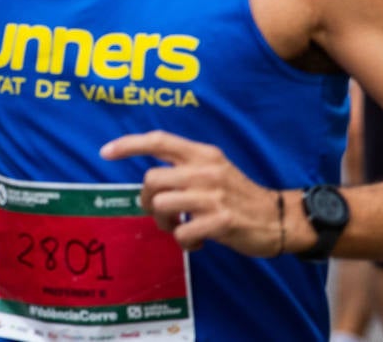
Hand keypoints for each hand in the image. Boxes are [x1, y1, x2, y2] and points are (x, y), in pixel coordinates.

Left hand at [101, 131, 282, 256]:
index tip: (105, 152)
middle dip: (148, 201)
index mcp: (205, 154)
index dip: (129, 144)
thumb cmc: (239, 196)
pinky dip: (184, 243)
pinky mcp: (220, 220)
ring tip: (180, 228)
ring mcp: (214, 195)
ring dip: (164, 223)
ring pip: (160, 205)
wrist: (277, 217)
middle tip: (164, 214)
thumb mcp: (216, 171)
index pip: (161, 140)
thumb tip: (151, 181)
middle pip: (151, 179)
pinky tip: (197, 242)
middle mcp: (207, 170)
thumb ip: (187, 169)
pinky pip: (181, 233)